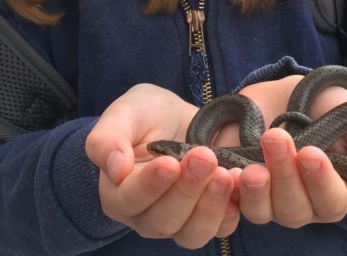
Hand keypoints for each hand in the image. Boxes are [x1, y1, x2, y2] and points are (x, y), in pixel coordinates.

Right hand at [86, 84, 238, 248]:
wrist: (182, 117)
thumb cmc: (147, 113)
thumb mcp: (126, 112)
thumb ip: (108, 138)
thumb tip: (113, 170)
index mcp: (118, 193)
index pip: (130, 199)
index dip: (150, 185)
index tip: (170, 162)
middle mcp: (145, 216)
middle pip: (163, 220)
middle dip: (187, 189)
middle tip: (205, 156)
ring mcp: (178, 222)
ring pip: (191, 233)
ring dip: (210, 206)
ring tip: (225, 173)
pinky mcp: (208, 219)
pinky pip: (220, 229)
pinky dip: (230, 211)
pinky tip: (237, 185)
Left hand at [226, 77, 346, 227]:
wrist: (279, 93)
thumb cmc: (323, 106)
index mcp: (335, 190)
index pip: (331, 202)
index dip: (321, 182)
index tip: (311, 153)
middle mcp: (303, 203)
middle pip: (295, 210)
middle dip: (286, 176)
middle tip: (276, 137)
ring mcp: (269, 200)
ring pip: (264, 212)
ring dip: (258, 189)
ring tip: (252, 164)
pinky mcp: (239, 190)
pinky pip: (232, 205)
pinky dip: (230, 192)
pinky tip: (229, 173)